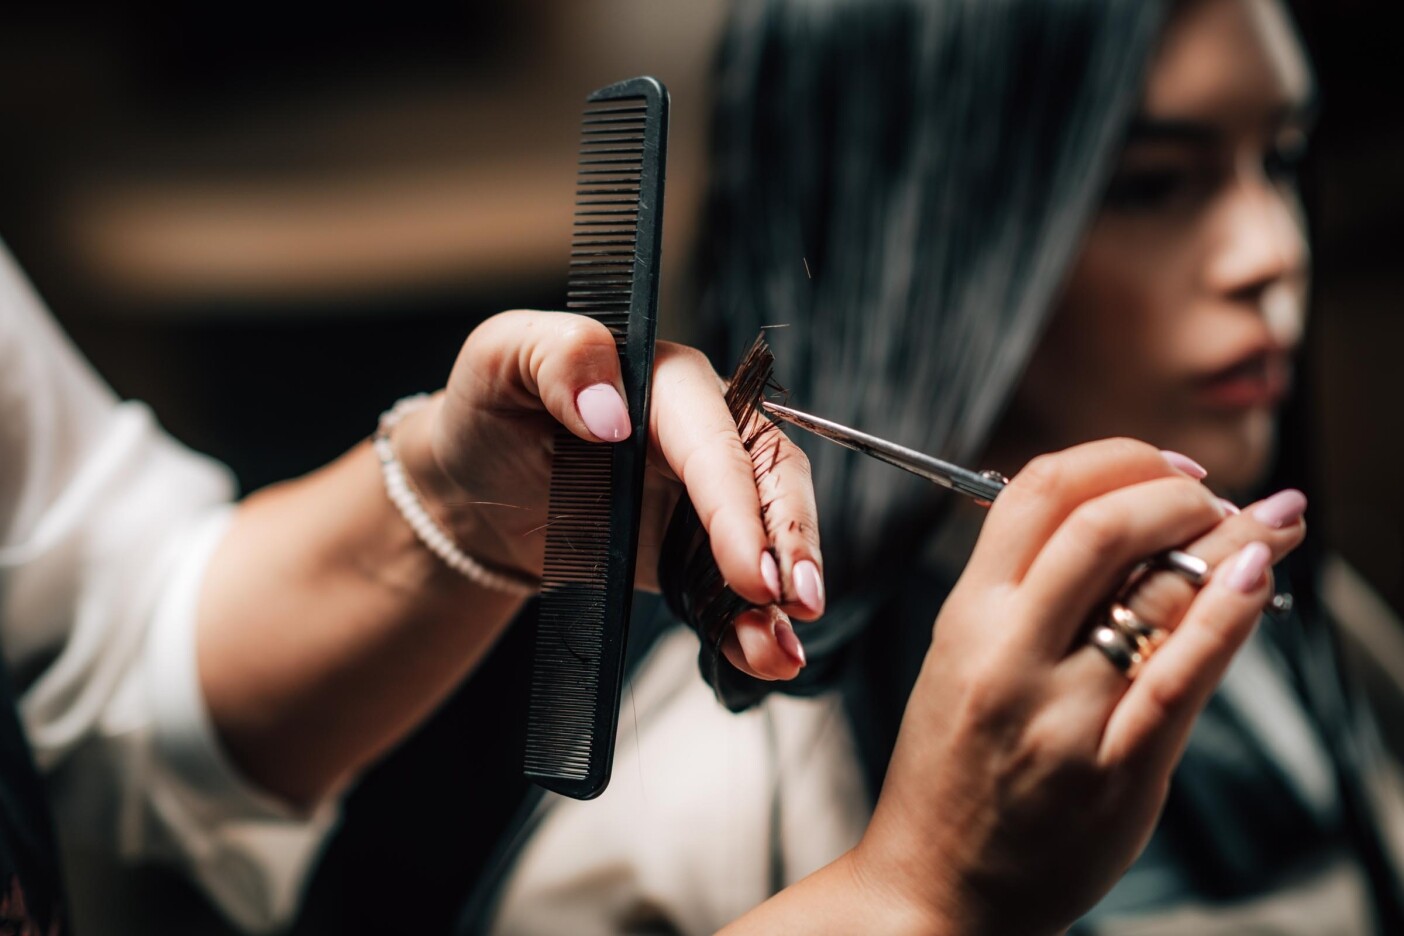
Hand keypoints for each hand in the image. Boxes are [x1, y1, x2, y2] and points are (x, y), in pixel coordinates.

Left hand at [395, 310, 823, 678]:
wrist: (474, 484)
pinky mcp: (694, 549)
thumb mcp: (499, 356)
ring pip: (770, 535)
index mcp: (666, 381)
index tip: (750, 568)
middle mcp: (701, 432)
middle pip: (771, 478)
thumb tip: (610, 413)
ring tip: (783, 651)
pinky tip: (763, 656)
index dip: (738, 505)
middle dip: (792, 541)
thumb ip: (559, 356)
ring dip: (784, 594)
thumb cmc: (491, 407)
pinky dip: (750, 625)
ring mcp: (703, 496)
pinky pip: (733, 586)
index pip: (717, 440)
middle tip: (798, 602)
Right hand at [848, 438, 1304, 934]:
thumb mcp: (960, 660)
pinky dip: (1229, 613)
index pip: (1037, 493)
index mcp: (965, 618)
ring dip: (1228, 539)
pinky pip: (1182, 674)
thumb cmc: (951, 773)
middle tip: (1212, 495)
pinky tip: (1257, 577)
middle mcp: (1008, 654)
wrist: (937, 885)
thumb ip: (1023, 592)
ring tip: (1268, 521)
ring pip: (1154, 591)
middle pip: (1101, 525)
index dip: (1114, 458)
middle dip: (1175, 490)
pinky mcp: (1115, 770)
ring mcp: (1062, 714)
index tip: (1160, 466)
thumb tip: (1118, 519)